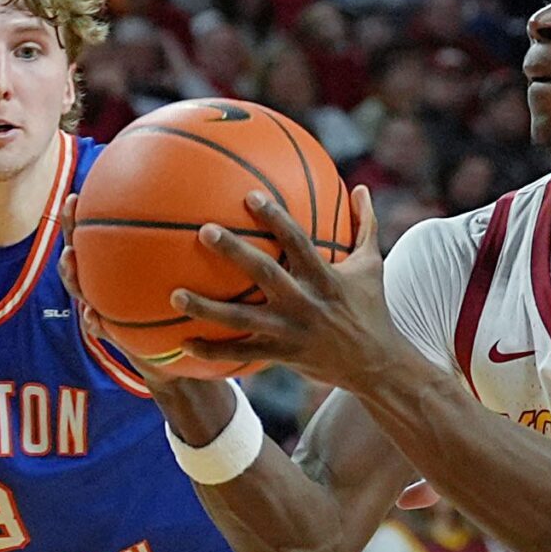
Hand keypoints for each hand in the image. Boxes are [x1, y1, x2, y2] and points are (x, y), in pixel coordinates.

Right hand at [55, 195, 181, 388]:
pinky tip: (92, 318)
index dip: (81, 218)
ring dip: (72, 274)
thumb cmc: (186, 310)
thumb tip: (215, 211)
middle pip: (80, 256)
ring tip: (70, 258)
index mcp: (122, 266)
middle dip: (71, 234)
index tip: (76, 194)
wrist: (179, 355)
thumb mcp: (189, 279)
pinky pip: (99, 327)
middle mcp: (108, 284)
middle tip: (70, 212)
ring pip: (81, 288)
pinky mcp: (114, 334)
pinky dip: (93, 323)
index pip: (96, 236)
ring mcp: (106, 308)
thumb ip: (189, 254)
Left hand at [175, 187, 413, 390]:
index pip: (299, 242)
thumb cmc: (371, 307)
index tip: (251, 195)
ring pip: (243, 319)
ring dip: (207, 308)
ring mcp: (291, 330)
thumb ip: (366, 225)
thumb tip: (361, 187)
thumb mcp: (372, 266)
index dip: (276, 218)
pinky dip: (212, 350)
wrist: (376, 363)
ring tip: (175, 295)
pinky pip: (241, 353)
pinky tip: (182, 342)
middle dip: (235, 252)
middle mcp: (305, 302)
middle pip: (264, 273)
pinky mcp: (281, 353)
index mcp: (325, 277)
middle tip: (204, 231)